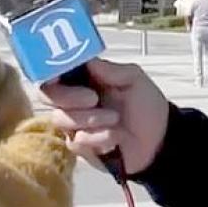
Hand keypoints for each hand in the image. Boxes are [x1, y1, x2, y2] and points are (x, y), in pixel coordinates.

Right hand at [42, 59, 169, 174]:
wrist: (159, 141)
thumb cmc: (146, 106)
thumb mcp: (134, 79)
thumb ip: (110, 70)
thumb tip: (86, 59)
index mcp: (84, 79)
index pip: (55, 72)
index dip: (50, 71)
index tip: (58, 74)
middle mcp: (74, 100)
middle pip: (48, 95)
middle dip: (69, 96)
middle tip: (93, 98)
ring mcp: (75, 124)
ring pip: (61, 119)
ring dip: (90, 119)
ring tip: (115, 119)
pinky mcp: (81, 147)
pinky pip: (77, 141)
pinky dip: (98, 138)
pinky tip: (115, 137)